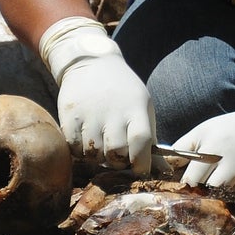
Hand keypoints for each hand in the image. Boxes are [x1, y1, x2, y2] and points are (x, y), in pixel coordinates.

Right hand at [38, 15, 155, 173]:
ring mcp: (89, 114)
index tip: (140, 169)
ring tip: (101, 146)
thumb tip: (164, 171)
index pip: (141, 141)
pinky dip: (80, 152)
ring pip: (94, 155)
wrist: (90, 63)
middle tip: (117, 157)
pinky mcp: (70, 116)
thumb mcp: (142, 108)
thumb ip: (151, 140)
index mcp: (135, 108)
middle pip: (116, 153)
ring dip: (98, 158)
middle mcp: (113, 111)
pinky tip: (86, 142)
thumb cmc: (122, 91)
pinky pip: (74, 148)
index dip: (141, 162)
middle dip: (118, 162)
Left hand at [173, 82, 234, 205]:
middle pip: (212, 192)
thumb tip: (162, 166)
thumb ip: (182, 146)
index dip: (188, 186)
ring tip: (221, 203)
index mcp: (216, 147)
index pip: (193, 178)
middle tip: (203, 201)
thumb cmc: (230, 130)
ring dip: (226, 204)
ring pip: (233, 202)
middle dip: (205, 198)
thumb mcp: (205, 130)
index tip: (189, 189)